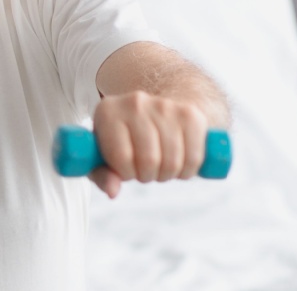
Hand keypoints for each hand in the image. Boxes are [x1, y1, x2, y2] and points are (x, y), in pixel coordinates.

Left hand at [88, 90, 213, 198]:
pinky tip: (178, 164)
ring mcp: (165, 106)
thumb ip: (102, 176)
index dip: (126, 173)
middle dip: (147, 175)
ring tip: (160, 167)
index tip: (127, 169)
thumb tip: (113, 191)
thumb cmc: (122, 141)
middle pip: (150, 160)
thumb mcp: (103, 158)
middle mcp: (136, 103)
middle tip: (145, 170)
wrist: (153, 112)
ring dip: (167, 174)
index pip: (121, 157)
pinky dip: (187, 171)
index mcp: (108, 112)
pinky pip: (194, 157)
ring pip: (173, 161)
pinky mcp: (190, 114)